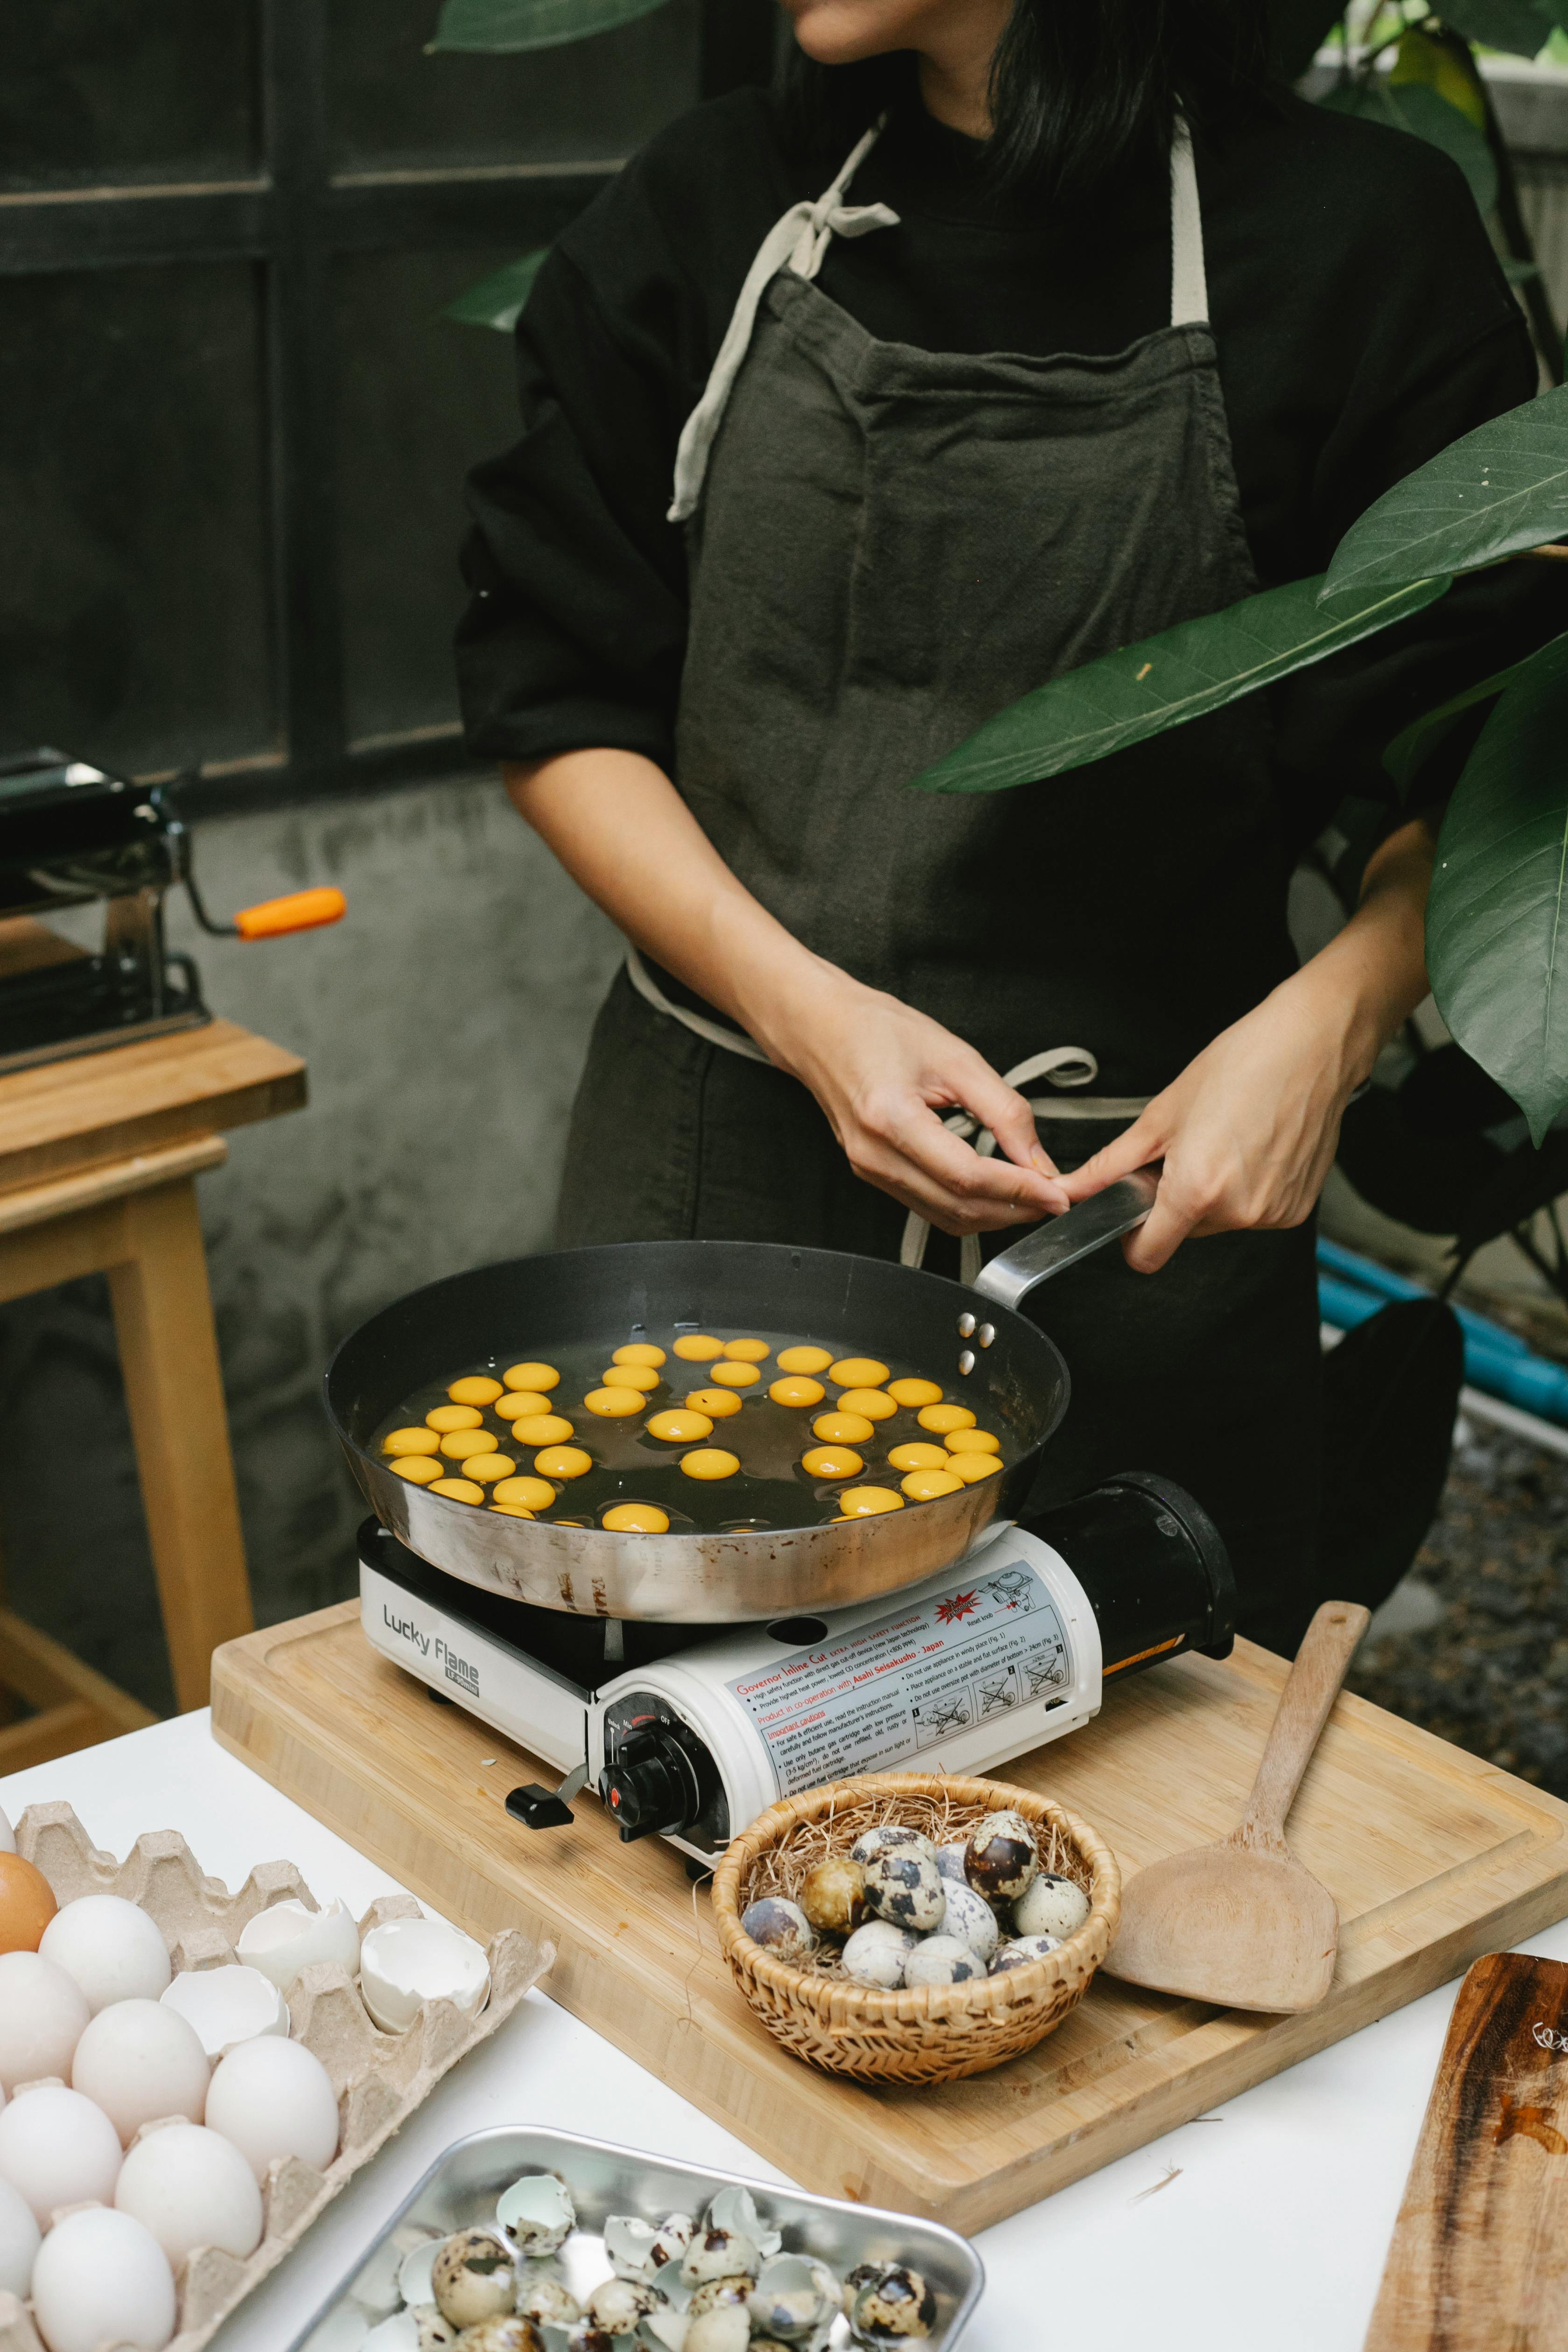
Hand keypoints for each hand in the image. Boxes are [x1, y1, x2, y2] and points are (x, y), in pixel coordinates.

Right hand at [753, 967, 1069, 1235]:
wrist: (820, 1029)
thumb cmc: (878, 1030)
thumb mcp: (955, 1058)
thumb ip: (1004, 1111)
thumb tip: (1039, 1160)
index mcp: (892, 1119)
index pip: (968, 1176)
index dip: (1019, 1190)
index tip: (1059, 1193)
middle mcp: (875, 1156)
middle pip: (958, 1206)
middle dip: (1015, 1209)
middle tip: (1055, 1198)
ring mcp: (870, 1171)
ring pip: (945, 1216)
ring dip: (994, 1215)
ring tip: (1032, 1196)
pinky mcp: (873, 1175)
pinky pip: (928, 1207)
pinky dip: (968, 1207)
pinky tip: (995, 1192)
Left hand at [1054, 965, 1370, 1272]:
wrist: (1313, 1045)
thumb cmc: (1241, 1065)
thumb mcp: (1162, 1114)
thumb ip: (1113, 1163)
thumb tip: (1074, 1188)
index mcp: (1197, 1191)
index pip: (1147, 1255)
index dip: (1131, 1237)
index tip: (1132, 1210)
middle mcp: (1239, 1212)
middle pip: (1183, 1232)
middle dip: (1175, 1200)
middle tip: (1185, 1149)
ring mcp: (1273, 1213)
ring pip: (1218, 1221)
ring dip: (1211, 1193)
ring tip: (1223, 1141)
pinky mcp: (1298, 1207)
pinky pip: (1253, 1211)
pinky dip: (1245, 1189)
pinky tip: (1253, 1148)